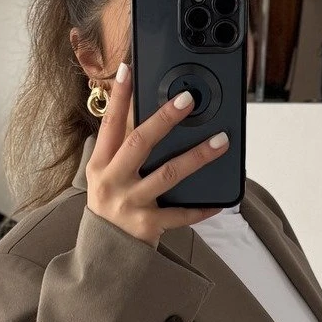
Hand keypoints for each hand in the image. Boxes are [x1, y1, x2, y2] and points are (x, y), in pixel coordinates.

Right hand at [86, 59, 226, 248]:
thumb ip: (123, 148)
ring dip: (197, 156)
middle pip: (139, 143)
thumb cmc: (110, 205)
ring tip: (221, 141)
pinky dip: (200, 208)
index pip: (110, 123)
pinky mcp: (146, 226)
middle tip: (187, 100)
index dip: (118, 96)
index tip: (127, 69)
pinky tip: (219, 201)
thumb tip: (150, 115)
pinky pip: (180, 215)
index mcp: (100, 163)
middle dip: (164, 119)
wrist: (103, 253)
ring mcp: (129, 203)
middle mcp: (112, 180)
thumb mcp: (106, 175)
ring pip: (167, 175)